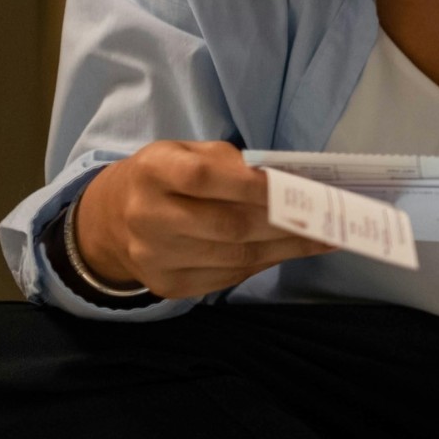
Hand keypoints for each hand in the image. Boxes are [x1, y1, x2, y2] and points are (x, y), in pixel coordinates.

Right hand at [75, 140, 337, 298]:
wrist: (112, 219)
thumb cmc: (165, 176)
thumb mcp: (187, 152)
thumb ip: (231, 163)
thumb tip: (288, 181)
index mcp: (152, 171)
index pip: (203, 178)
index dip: (252, 185)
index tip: (296, 186)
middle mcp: (147, 217)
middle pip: (227, 225)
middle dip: (283, 222)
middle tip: (326, 217)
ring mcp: (155, 258)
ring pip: (234, 257)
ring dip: (285, 248)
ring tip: (322, 237)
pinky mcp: (167, 286)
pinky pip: (228, 278)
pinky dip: (265, 263)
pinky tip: (290, 251)